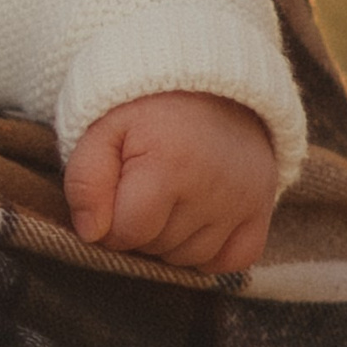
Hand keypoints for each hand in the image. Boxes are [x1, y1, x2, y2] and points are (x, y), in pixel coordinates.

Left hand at [64, 89, 276, 271]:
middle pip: (158, 248)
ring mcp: (242, 201)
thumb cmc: (144, 108)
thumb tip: (91, 233)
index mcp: (168, 165)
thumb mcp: (100, 130)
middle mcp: (213, 188)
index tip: (110, 198)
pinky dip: (209, 254)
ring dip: (170, 242)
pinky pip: (232, 261)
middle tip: (138, 191)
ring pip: (191, 259)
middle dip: (138, 230)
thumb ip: (85, 181)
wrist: (206, 84)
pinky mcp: (262, 209)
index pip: (128, 233)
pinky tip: (194, 224)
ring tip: (165, 201)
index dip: (108, 224)